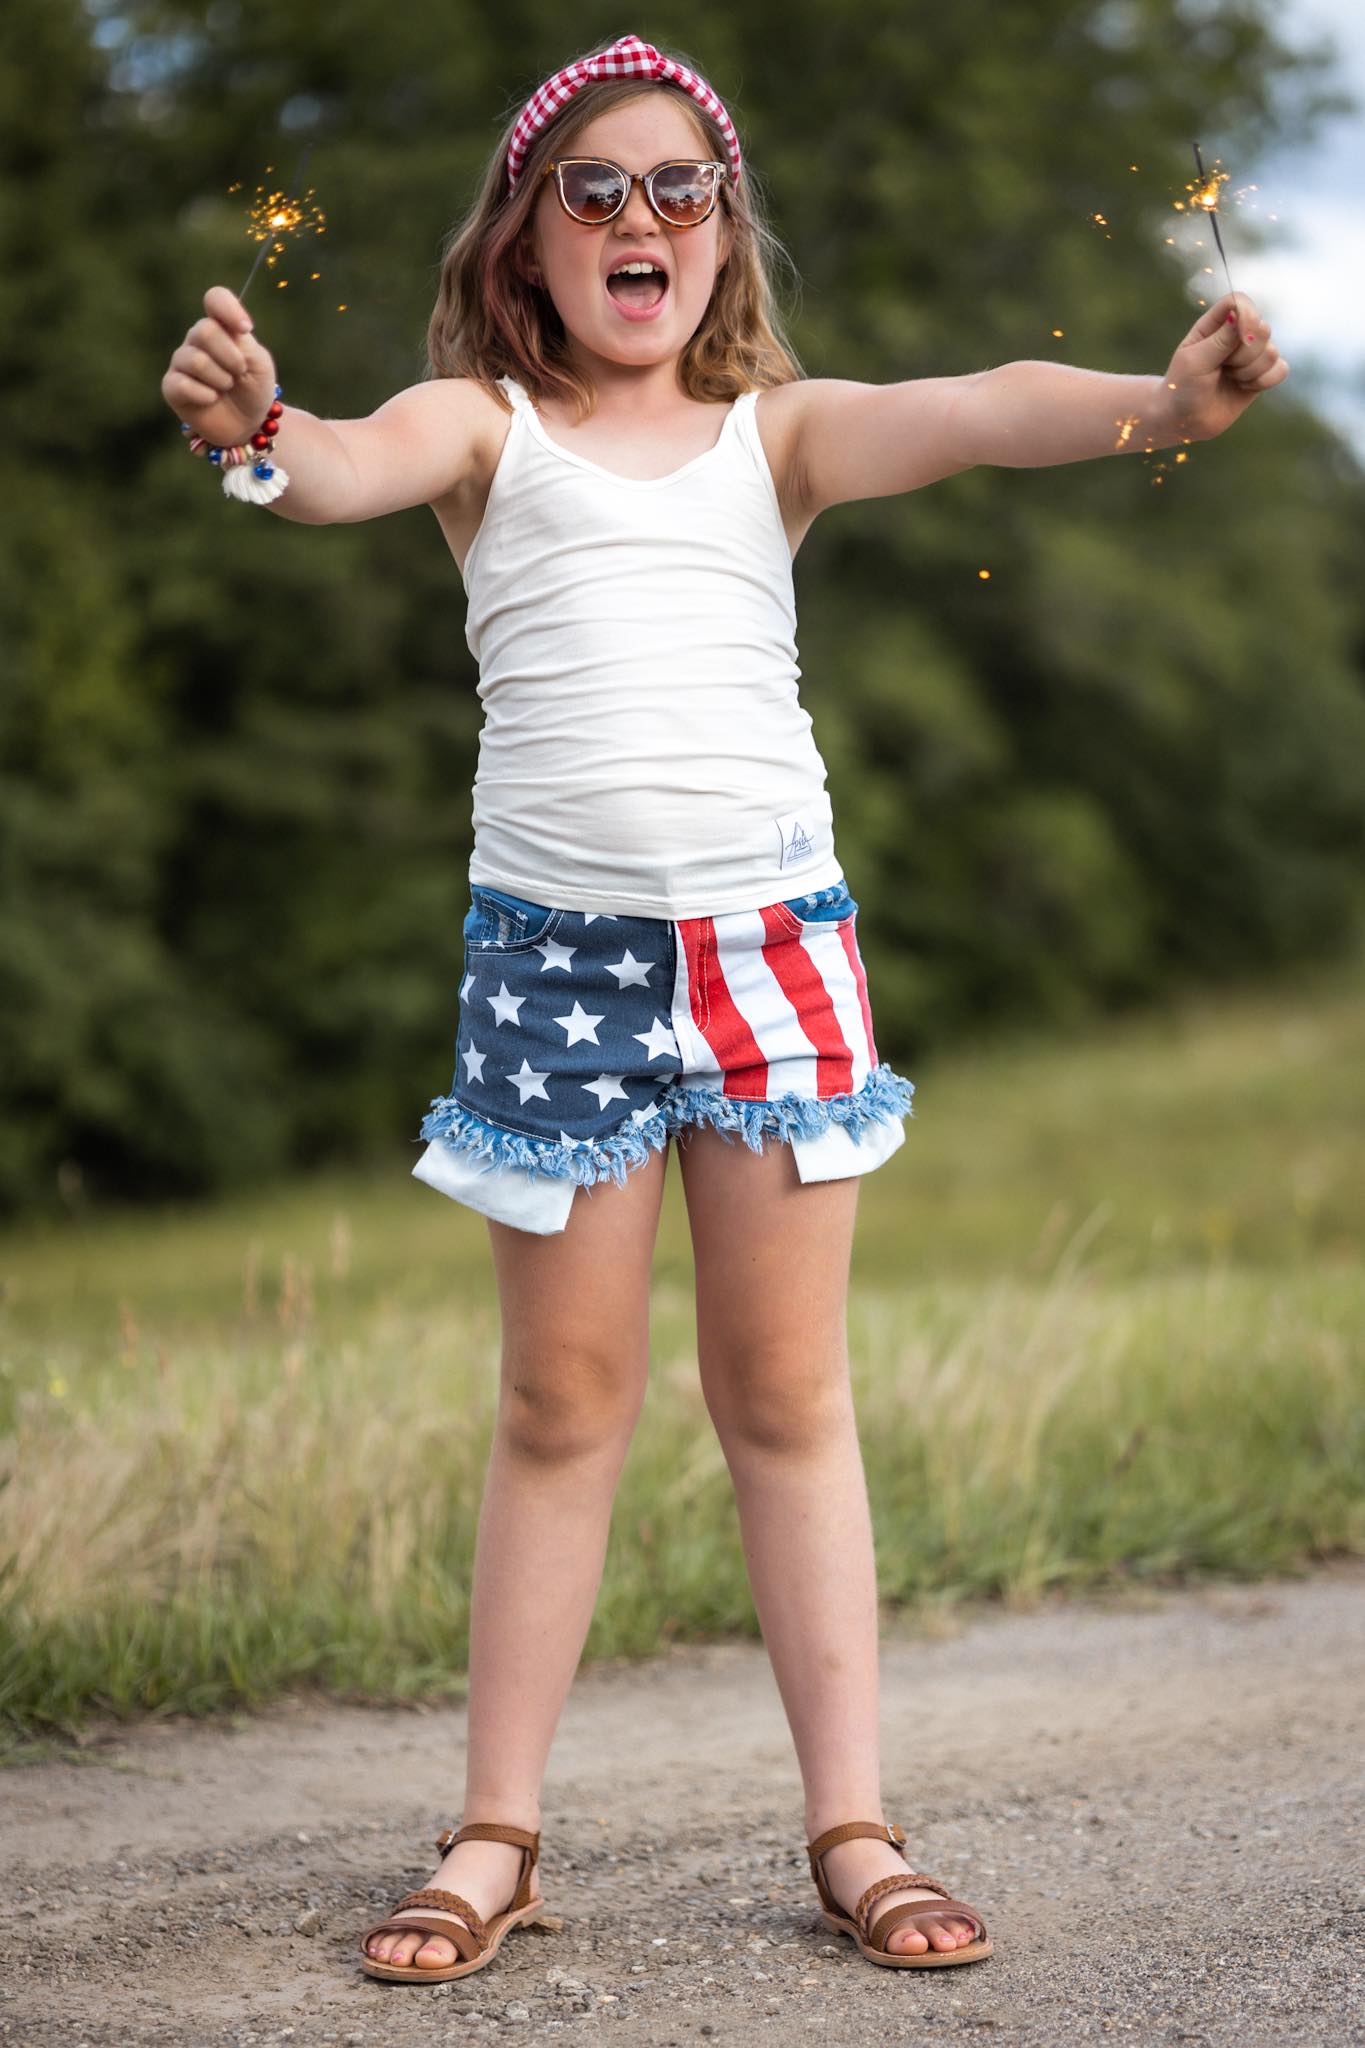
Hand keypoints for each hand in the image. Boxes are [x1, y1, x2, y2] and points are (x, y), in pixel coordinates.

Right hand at [161, 285, 278, 450]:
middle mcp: (197, 339)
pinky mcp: (171, 386)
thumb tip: (225, 326)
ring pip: (196, 360)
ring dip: (221, 379)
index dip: (228, 309)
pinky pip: (183, 384)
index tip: (246, 329)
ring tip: (227, 388)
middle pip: (204, 331)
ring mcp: (182, 362)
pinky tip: (212, 400)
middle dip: (230, 357)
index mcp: (220, 327)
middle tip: (240, 373)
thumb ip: (242, 341)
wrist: (249, 425)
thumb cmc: (254, 389)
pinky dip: (205, 396)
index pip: (215, 299)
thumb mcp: (259, 363)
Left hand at [1162, 292, 1289, 441]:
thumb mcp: (1194, 362)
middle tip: (1222, 368)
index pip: (1240, 302)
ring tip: (1230, 379)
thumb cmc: (1182, 388)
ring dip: (1250, 372)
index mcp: (1214, 324)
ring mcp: (1251, 354)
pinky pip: (1281, 370)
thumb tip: (1239, 315)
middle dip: (1244, 355)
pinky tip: (1244, 387)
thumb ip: (1219, 339)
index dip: (1247, 315)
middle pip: (1262, 328)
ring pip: (1272, 352)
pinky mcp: (1261, 374)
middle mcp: (1236, 334)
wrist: (1184, 421)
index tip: (1242, 337)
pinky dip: (1264, 382)